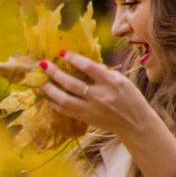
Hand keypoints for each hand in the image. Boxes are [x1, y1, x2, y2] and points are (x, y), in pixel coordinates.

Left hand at [37, 51, 152, 139]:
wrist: (135, 124)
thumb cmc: (130, 99)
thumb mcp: (122, 81)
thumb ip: (104, 73)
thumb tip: (84, 64)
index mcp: (112, 82)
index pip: (90, 67)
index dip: (74, 59)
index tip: (62, 52)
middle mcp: (100, 96)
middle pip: (72, 84)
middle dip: (55, 73)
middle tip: (43, 64)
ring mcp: (91, 109)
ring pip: (64, 99)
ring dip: (50, 89)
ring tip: (40, 81)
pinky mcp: (85, 119)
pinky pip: (65, 111)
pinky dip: (54, 103)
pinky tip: (47, 96)